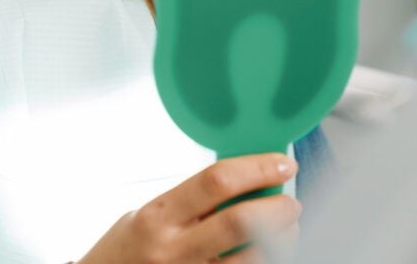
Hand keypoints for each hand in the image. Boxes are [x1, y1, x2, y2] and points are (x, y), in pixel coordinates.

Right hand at [76, 153, 300, 262]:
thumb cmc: (125, 252)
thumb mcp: (147, 216)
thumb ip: (190, 202)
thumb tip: (246, 182)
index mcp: (159, 216)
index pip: (216, 181)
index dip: (257, 168)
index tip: (282, 163)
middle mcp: (172, 249)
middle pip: (241, 222)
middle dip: (278, 208)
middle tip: (291, 202)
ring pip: (253, 260)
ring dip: (281, 242)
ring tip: (286, 231)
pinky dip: (263, 262)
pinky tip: (266, 254)